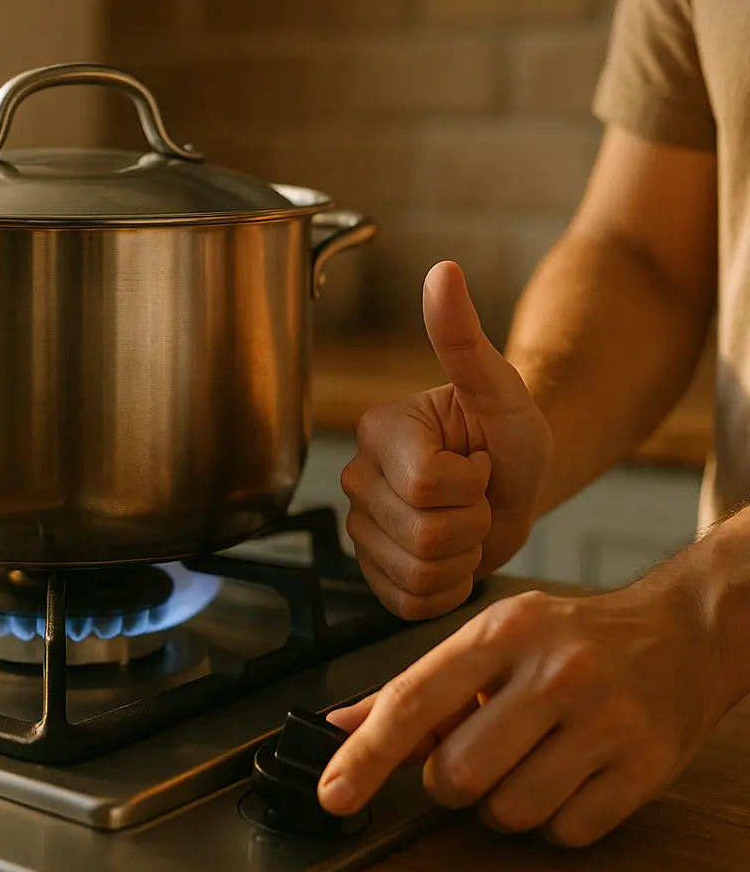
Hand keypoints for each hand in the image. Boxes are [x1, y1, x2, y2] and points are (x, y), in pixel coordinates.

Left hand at [317, 580, 723, 846]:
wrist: (677, 636)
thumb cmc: (568, 639)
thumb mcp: (490, 638)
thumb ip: (415, 685)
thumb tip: (342, 726)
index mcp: (502, 631)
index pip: (414, 700)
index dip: (366, 755)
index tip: (334, 793)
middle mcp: (554, 671)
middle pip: (457, 773)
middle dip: (450, 779)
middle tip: (479, 750)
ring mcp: (603, 721)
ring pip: (508, 812)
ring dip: (503, 801)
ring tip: (530, 756)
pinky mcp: (642, 768)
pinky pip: (565, 832)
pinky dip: (554, 817)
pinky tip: (569, 773)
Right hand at [341, 260, 551, 619]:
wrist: (513, 482)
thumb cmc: (508, 432)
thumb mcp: (499, 387)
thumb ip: (463, 337)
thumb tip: (443, 270)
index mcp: (378, 432)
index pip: (427, 486)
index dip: (472, 484)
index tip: (478, 463)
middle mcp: (357, 479)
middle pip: (424, 534)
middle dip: (473, 521)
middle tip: (477, 497)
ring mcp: (361, 530)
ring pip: (418, 572)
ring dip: (464, 555)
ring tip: (466, 524)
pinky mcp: (373, 574)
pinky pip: (410, 601)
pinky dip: (447, 587)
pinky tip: (453, 555)